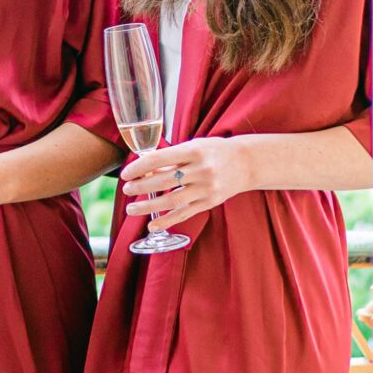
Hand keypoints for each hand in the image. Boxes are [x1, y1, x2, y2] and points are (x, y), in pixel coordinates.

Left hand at [119, 136, 246, 228]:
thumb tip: (144, 170)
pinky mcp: (210, 203)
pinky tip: (152, 226)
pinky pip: (185, 214)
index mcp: (194, 151)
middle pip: (164, 182)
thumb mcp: (193, 147)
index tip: (126, 174)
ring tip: (131, 209)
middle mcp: (201, 170)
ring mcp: (206, 188)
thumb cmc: (214, 151)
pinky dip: (167, 221)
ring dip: (148, 206)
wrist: (246, 162)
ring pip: (172, 201)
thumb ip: (171, 158)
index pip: (159, 159)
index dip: (139, 167)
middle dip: (141, 187)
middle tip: (126, 190)